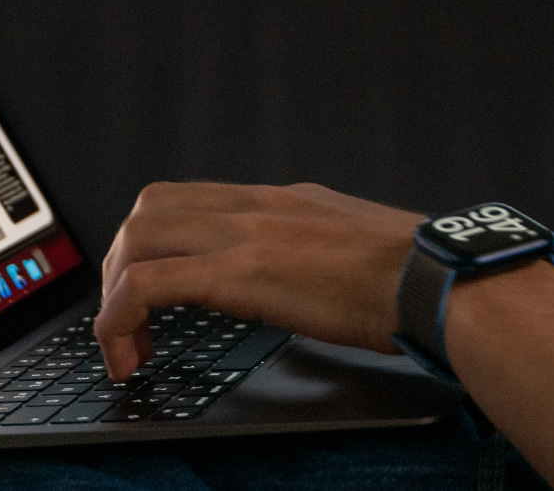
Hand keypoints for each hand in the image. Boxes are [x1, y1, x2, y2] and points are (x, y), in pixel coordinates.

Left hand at [93, 180, 422, 378]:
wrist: (438, 281)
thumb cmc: (417, 277)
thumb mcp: (356, 249)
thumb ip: (318, 255)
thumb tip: (306, 282)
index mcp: (285, 201)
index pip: (193, 200)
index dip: (158, 246)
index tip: (157, 296)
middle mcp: (258, 206)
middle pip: (150, 207)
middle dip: (123, 265)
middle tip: (130, 322)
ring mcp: (246, 233)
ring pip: (137, 236)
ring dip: (115, 293)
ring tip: (126, 344)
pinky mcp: (241, 272)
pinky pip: (147, 284)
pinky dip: (120, 319)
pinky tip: (131, 354)